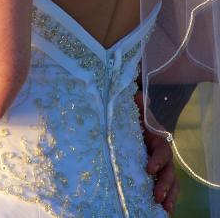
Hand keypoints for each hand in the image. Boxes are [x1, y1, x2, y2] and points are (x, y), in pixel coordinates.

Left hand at [135, 91, 178, 213]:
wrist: (129, 124)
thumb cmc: (131, 117)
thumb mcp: (133, 109)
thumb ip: (136, 103)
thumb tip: (137, 95)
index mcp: (158, 139)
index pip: (162, 151)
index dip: (158, 160)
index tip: (149, 169)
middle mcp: (162, 155)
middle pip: (169, 171)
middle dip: (165, 184)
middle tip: (157, 195)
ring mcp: (160, 168)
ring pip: (170, 184)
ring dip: (168, 196)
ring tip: (164, 209)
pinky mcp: (154, 177)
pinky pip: (165, 191)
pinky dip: (166, 201)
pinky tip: (163, 212)